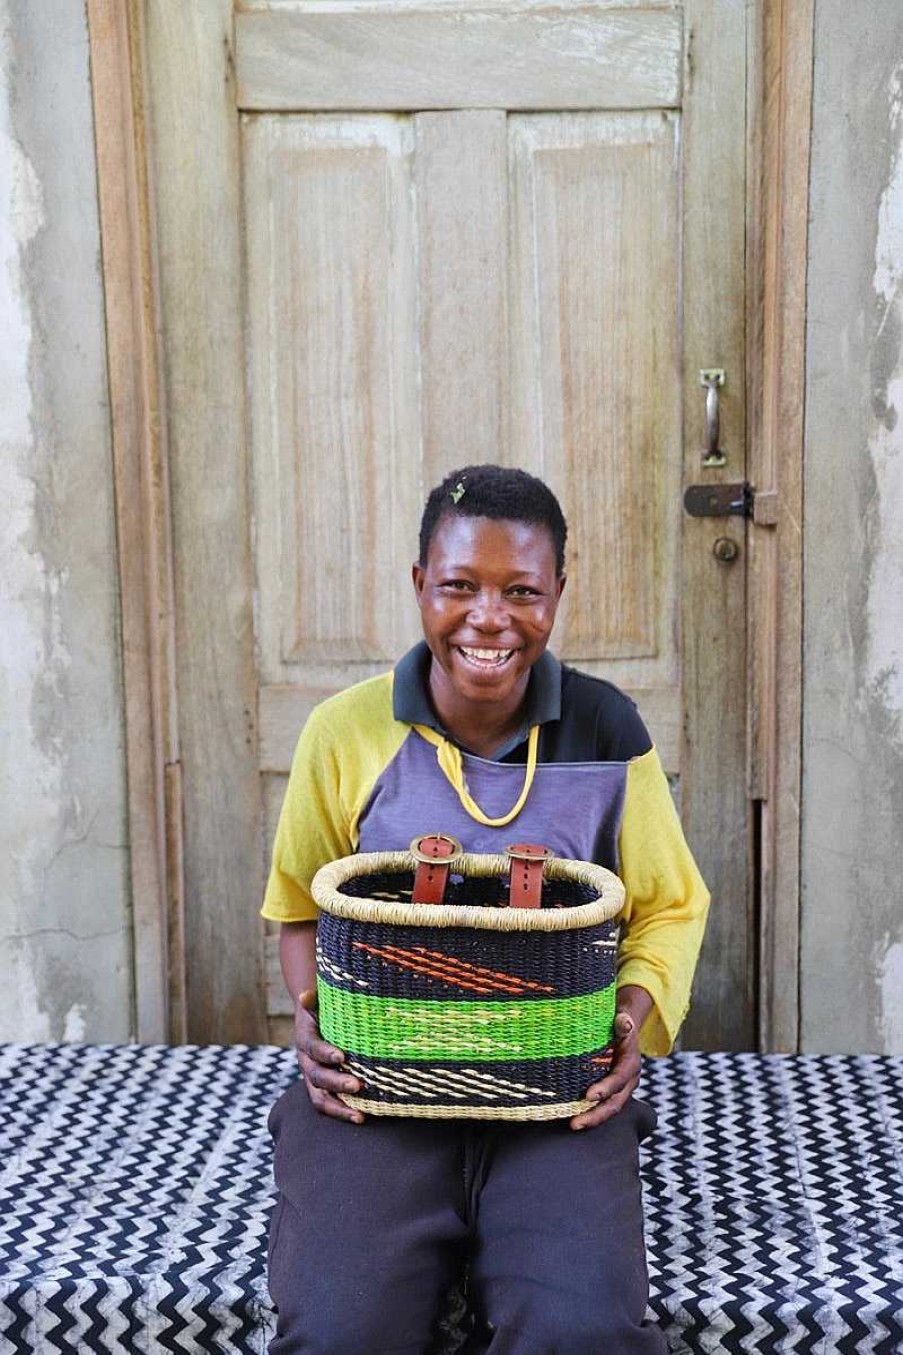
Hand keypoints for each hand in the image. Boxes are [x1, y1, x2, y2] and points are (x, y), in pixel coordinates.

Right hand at [295, 989, 364, 1123]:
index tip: (342, 1057)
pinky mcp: (322, 1089)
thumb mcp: (318, 1003)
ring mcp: (313, 1079)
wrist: (313, 1023)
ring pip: (320, 1098)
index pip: (312, 1047)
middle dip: (337, 1083)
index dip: (325, 1053)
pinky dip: (342, 1113)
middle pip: (318, 1077)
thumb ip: (313, 1000)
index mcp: (305, 1039)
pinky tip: (362, 1118)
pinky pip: (328, 1105)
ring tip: (360, 1116)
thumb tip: (305, 994)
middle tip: (358, 1085)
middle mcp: (306, 1063)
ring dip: (339, 1108)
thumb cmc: (323, 1011)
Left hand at [570, 985, 650, 1130]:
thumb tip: (625, 1021)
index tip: (587, 1096)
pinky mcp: (610, 1092)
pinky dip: (588, 1113)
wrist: (625, 1029)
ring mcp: (619, 1089)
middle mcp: (627, 1081)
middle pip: (614, 1104)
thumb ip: (624, 1023)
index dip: (605, 1089)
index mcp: (631, 1065)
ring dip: (591, 1119)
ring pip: (607, 1109)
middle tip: (575, 1123)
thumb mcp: (623, 1020)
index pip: (618, 1080)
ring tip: (573, 1125)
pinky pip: (601, 1106)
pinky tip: (571, 1117)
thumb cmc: (619, 1025)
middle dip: (596, 1116)